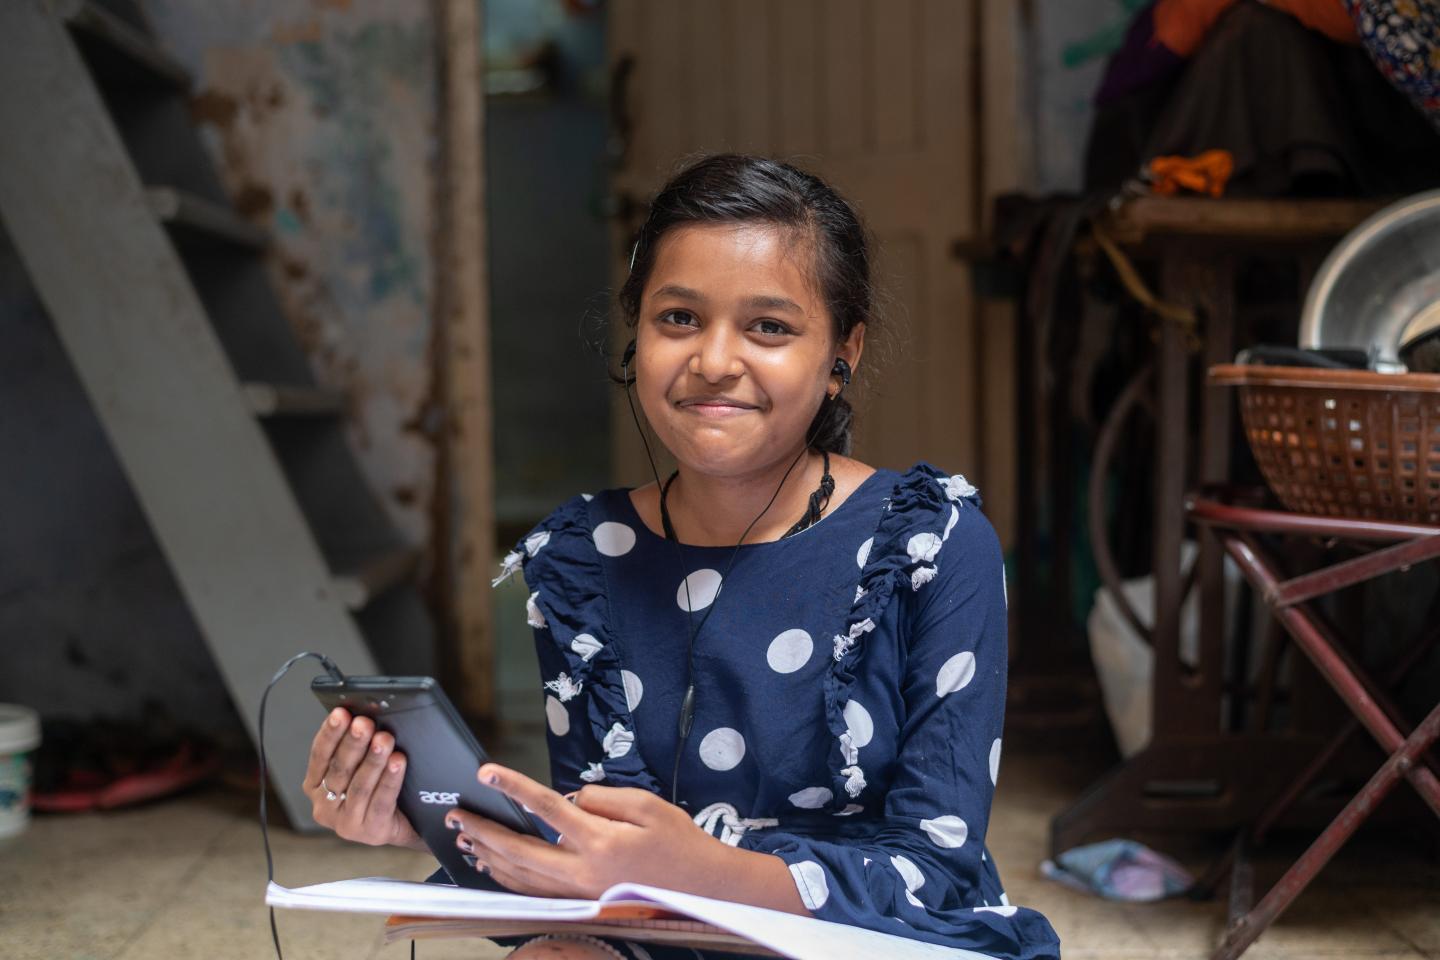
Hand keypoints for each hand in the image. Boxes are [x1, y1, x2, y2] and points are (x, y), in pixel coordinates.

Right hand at [303, 708, 422, 849]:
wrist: (405, 824)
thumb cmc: (378, 788)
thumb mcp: (359, 766)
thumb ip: (355, 747)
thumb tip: (362, 715)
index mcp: (315, 785)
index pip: (319, 755)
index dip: (330, 733)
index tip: (341, 713)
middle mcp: (324, 806)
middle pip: (339, 769)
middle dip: (353, 743)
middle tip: (365, 723)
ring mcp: (345, 823)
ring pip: (360, 785)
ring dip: (373, 759)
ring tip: (384, 739)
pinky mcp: (370, 832)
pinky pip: (381, 801)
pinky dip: (390, 779)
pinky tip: (397, 762)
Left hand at [446, 764, 730, 899]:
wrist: (704, 887)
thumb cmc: (680, 842)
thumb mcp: (648, 805)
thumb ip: (603, 798)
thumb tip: (570, 800)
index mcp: (601, 841)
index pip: (546, 808)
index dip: (513, 787)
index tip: (487, 772)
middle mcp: (584, 871)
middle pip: (520, 851)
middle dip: (484, 831)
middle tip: (457, 814)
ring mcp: (581, 893)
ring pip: (521, 878)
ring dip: (489, 856)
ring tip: (466, 838)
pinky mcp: (582, 903)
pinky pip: (534, 893)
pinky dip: (508, 879)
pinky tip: (494, 867)